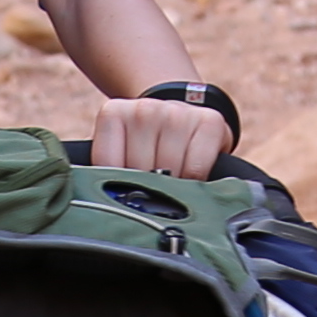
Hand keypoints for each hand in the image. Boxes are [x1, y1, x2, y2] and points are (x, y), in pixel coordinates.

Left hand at [88, 90, 229, 176]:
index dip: (118, 186)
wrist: (182, 118)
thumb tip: (108, 207)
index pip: (107, 165)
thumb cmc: (147, 146)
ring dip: (173, 186)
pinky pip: (197, 169)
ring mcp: (177, 113)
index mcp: (114, 114)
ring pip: (170, 173)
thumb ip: (107, 172)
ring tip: (172, 177)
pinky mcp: (209, 121)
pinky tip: (191, 173)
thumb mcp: (120, 152)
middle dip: (146, 187)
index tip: (126, 186)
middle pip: (140, 171)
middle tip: (152, 184)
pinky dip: (196, 180)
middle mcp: (144, 109)